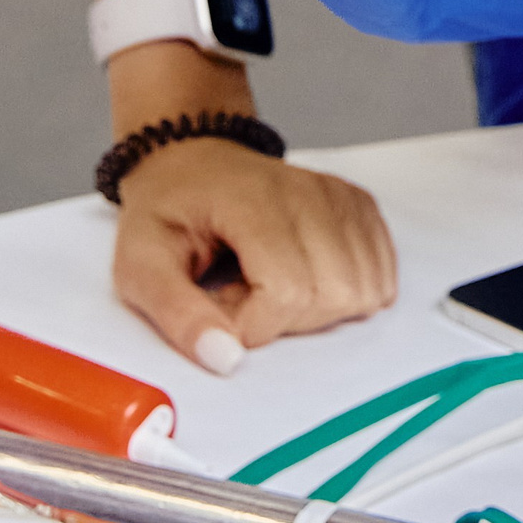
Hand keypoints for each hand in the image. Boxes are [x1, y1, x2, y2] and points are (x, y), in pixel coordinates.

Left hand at [115, 137, 396, 368]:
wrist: (195, 162)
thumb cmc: (169, 212)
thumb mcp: (141, 265)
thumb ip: (178, 315)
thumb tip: (226, 360)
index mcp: (253, 201)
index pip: (287, 292)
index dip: (252, 324)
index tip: (221, 307)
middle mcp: (309, 192)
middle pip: (333, 294)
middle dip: (287, 319)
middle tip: (246, 294)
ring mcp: (341, 197)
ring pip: (363, 290)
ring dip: (318, 308)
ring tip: (274, 284)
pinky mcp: (360, 206)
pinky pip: (382, 274)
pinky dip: (347, 292)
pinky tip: (308, 276)